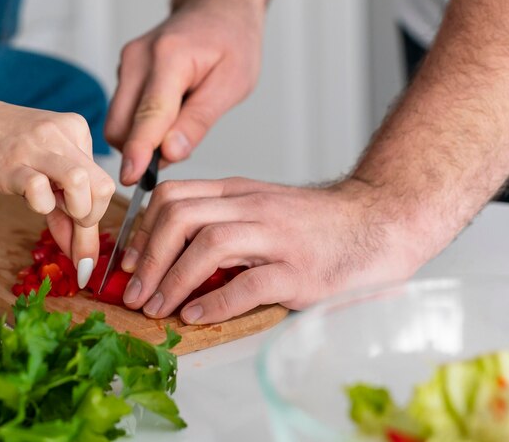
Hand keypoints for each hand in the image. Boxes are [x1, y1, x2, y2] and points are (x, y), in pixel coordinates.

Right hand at [0, 28, 114, 286]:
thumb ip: (63, 209)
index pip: (104, 183)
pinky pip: (39, 189)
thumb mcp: (39, 170)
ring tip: (50, 210)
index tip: (79, 247)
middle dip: (90, 219)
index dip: (94, 218)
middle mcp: (63, 135)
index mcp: (76, 132)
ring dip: (73, 211)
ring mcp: (37, 146)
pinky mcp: (10, 163)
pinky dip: (39, 205)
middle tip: (66, 224)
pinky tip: (24, 198)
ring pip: (82, 183)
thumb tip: (82, 256)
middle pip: (104, 187)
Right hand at [105, 0, 263, 184]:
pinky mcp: (123, 71)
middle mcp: (138, 58)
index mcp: (169, 57)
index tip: (131, 177)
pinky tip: (170, 112)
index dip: (139, 150)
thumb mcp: (233, 83)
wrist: (217, 6)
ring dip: (141, 139)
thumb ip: (199, 121)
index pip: (148, 114)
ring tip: (180, 124)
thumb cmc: (232, 40)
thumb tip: (170, 154)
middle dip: (140, 150)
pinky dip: (141, 125)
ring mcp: (126, 63)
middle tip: (179, 149)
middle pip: (120, 124)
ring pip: (117, 122)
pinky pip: (122, 112)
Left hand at [119, 178, 433, 323]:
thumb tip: (166, 251)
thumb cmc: (315, 222)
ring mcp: (277, 238)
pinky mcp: (299, 271)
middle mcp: (252, 208)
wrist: (380, 221)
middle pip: (180, 217)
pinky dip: (213, 303)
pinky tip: (195, 317)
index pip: (171, 196)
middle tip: (134, 293)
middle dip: (146, 258)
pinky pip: (247, 285)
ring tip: (156, 308)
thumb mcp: (260, 206)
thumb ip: (219, 219)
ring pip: (208, 245)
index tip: (128, 263)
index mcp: (237, 192)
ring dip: (172, 280)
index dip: (141, 230)